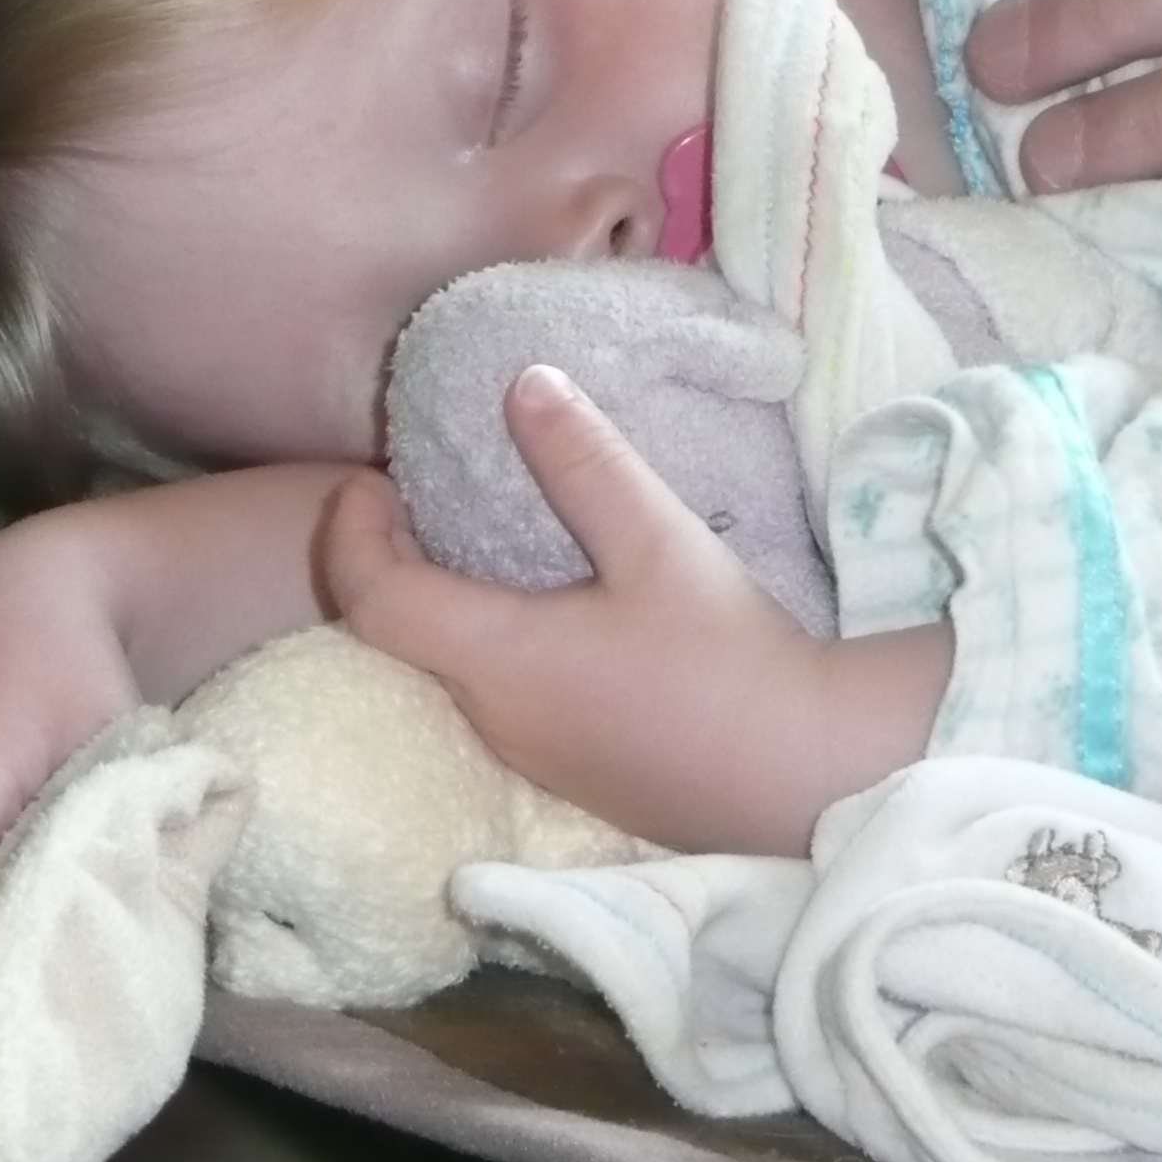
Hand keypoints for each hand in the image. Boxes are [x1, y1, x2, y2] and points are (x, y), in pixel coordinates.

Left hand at [320, 364, 945, 855]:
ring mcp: (533, 756)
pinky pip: (499, 700)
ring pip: (449, 673)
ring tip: (483, 538)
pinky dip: (491, 644)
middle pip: (399, 638)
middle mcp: (493, 717)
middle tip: (421, 494)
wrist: (809, 778)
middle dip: (392, 560)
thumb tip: (522, 383)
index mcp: (496, 659)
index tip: (374, 476)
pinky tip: (552, 610)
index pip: (373, 598)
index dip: (353, 532)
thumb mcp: (659, 542)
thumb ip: (585, 462)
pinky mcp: (575, 774)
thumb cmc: (729, 660)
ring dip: (445, 605)